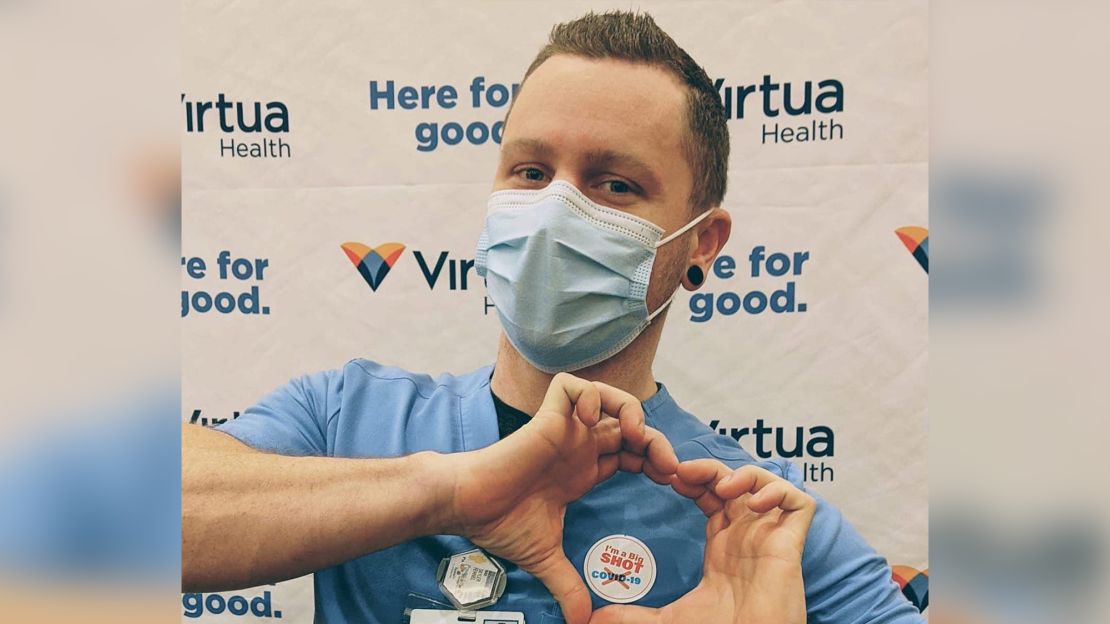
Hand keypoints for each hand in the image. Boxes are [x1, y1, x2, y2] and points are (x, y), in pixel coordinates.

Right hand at [444, 373, 678, 623]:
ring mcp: (564, 428)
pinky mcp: (547, 416)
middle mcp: (577, 445)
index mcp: (582, 470)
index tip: (669, 483)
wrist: (467, 506)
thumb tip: (579, 623)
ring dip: (630, 411)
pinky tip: (594, 421)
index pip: (630, 453)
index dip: (653, 462)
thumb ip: (568, 585)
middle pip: (628, 426)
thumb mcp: (546, 557)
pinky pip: (574, 387)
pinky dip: (592, 395)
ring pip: (608, 398)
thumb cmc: (499, 523)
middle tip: (667, 467)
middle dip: (653, 440)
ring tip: (636, 437)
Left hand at [590, 461, 816, 623]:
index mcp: (724, 546)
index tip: (667, 477)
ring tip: (721, 486)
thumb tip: (594, 618)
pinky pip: (798, 503)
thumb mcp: (668, 621)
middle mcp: (748, 536)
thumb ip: (634, 616)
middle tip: (681, 471)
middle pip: (734, 482)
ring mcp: (771, 537)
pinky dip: (777, 491)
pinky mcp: (792, 545)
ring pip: (767, 483)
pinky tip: (752, 504)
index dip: (692, 480)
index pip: (711, 496)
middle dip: (709, 469)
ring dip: (743, 473)